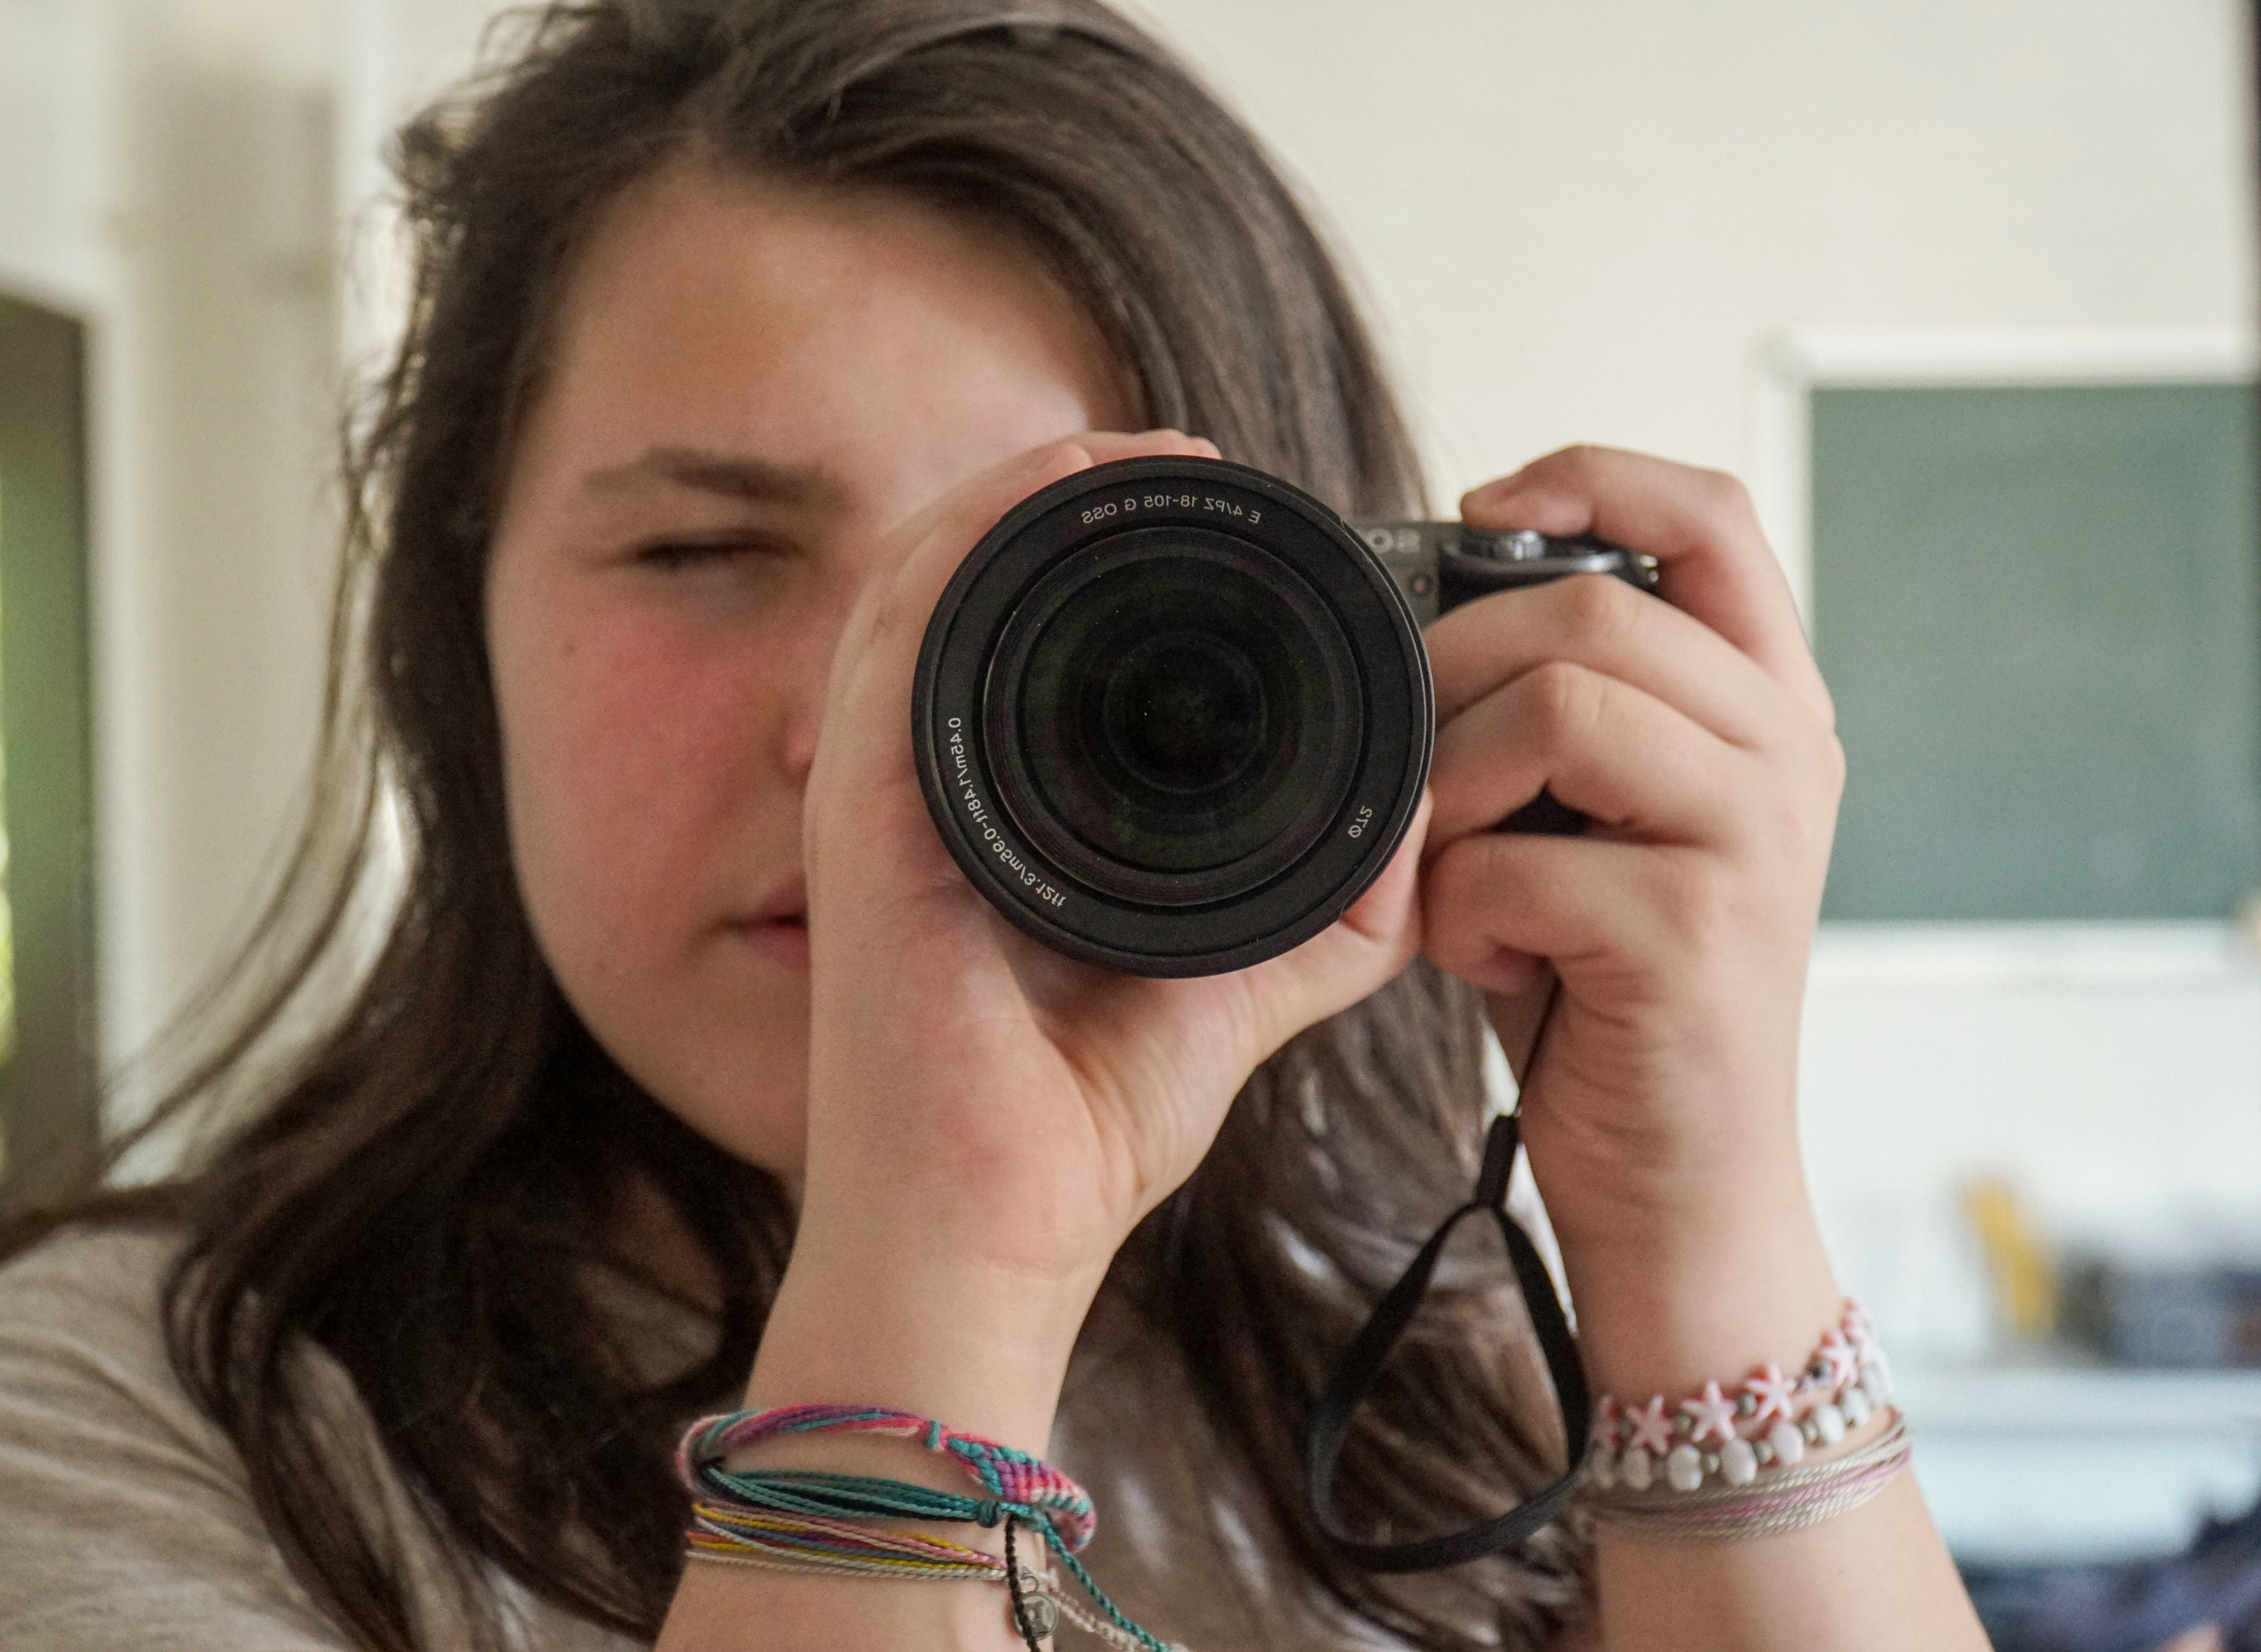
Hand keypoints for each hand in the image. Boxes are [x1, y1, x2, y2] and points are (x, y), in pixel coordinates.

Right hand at [770, 432, 1435, 1442]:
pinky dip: (967, 547)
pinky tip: (1051, 503)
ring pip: (930, 574)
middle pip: (979, 577)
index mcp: (997, 809)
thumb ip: (1320, 908)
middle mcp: (928, 778)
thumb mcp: (1236, 984)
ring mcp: (881, 786)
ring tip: (1138, 458)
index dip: (1114, 550)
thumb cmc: (1080, 1120)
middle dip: (1076, 498)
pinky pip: (898, 636)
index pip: (1039, 634)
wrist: (996, 1226)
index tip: (1228, 516)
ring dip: (1028, 497)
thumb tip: (1412, 817)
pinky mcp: (862, 811)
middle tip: (1193, 464)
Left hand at [1421, 445, 1845, 1382]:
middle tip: (1409, 761)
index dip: (1590, 478)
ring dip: (1451, 788)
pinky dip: (1459, 910)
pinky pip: (1516, 860)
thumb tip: (1421, 605)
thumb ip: (1557, 713)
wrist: (1675, 1182)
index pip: (1711, 515)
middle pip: (1591, 608)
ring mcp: (1756, 841)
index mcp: (1769, 706)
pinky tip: (1485, 960)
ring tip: (1446, 869)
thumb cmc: (1602, 990)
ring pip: (1558, 705)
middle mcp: (1788, 753)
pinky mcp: (1696, 934)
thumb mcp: (1592, 824)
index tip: (1478, 509)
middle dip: (1454, 667)